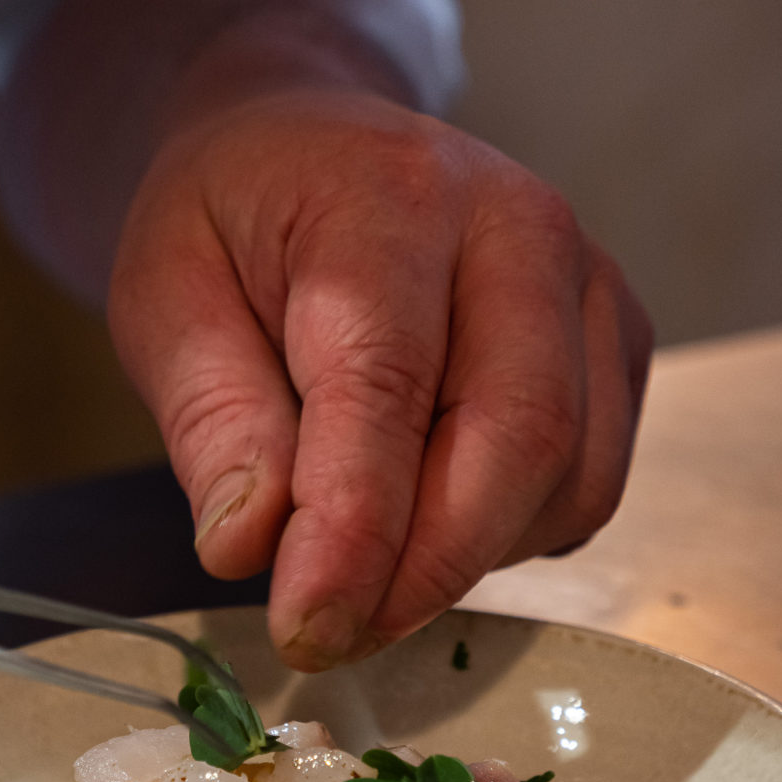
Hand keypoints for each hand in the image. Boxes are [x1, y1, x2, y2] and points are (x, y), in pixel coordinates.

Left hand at [107, 86, 650, 669]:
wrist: (306, 147)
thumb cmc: (232, 223)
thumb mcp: (164, 299)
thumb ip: (211, 421)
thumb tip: (250, 548)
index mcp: (392, 197)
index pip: (389, 388)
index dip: (355, 531)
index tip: (308, 628)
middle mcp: (519, 227)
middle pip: (519, 438)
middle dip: (426, 569)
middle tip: (333, 633)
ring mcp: (588, 283)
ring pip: (570, 478)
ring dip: (467, 559)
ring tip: (363, 561)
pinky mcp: (617, 341)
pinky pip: (589, 484)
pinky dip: (511, 536)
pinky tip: (426, 515)